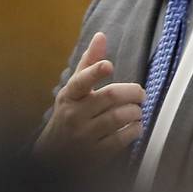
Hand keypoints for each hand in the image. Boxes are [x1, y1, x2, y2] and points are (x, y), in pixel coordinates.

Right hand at [34, 32, 144, 161]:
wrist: (52, 156)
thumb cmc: (68, 115)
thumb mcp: (73, 89)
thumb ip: (89, 63)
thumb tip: (101, 36)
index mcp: (69, 96)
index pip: (80, 81)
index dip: (95, 72)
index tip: (108, 65)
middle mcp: (75, 115)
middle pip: (109, 97)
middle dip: (132, 92)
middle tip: (140, 93)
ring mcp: (84, 136)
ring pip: (118, 118)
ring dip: (135, 111)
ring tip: (137, 109)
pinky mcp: (95, 154)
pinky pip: (122, 139)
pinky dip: (135, 130)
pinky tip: (135, 126)